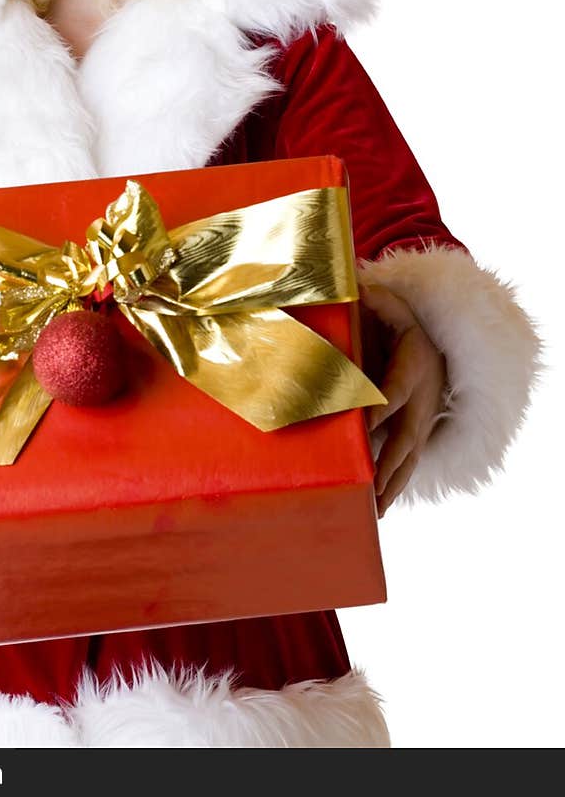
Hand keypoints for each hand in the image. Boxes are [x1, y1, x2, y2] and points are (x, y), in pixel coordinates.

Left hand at [358, 282, 447, 517]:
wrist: (436, 351)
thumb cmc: (405, 329)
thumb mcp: (394, 309)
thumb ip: (378, 299)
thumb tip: (359, 285)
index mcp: (411, 371)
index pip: (393, 392)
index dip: (380, 408)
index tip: (364, 424)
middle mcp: (419, 402)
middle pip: (404, 437)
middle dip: (387, 462)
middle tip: (370, 486)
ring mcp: (421, 423)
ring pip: (408, 458)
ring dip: (391, 485)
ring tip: (374, 511)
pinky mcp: (416, 437)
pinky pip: (406, 465)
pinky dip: (394, 488)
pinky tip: (378, 510)